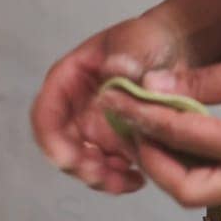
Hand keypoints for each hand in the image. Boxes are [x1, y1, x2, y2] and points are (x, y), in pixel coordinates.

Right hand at [31, 10, 187, 193]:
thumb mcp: (137, 40)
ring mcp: (92, 128)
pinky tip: (139, 178)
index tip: (70, 160)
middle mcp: (74, 109)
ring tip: (129, 180)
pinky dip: (118, 179)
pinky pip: (107, 168)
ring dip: (100, 178)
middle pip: (61, 147)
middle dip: (79, 167)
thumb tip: (115, 71)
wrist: (175, 48)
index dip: (52, 141)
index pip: (45, 113)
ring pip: (83, 163)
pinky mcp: (113, 142)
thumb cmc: (149, 40)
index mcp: (68, 80)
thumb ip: (126, 57)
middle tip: (105, 176)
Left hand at [107, 42, 220, 206]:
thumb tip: (153, 85)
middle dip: (150, 159)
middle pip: (184, 190)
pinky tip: (179, 133)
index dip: (142, 116)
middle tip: (131, 123)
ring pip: (198, 193)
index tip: (113, 97)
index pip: (182, 137)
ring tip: (148, 126)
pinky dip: (189, 165)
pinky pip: (216, 184)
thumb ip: (208, 80)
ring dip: (167, 166)